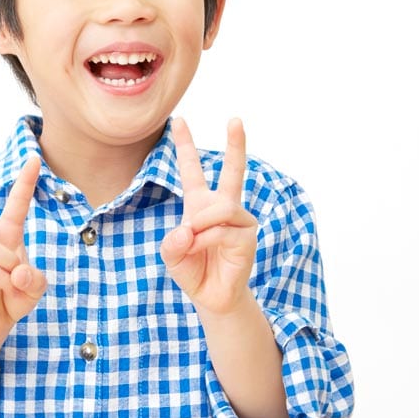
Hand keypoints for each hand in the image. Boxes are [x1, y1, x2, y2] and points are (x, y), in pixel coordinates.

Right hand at [0, 155, 47, 344]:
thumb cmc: (13, 298)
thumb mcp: (35, 288)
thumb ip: (35, 278)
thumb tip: (15, 271)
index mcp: (6, 235)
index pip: (16, 204)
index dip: (26, 182)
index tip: (33, 158)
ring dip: (10, 267)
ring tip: (12, 282)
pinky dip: (6, 285)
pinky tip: (3, 292)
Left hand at [161, 117, 258, 316]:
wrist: (212, 298)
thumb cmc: (194, 272)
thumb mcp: (172, 256)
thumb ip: (172, 242)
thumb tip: (188, 229)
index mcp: (200, 205)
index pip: (192, 170)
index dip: (185, 145)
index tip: (179, 120)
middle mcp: (223, 208)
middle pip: (233, 171)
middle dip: (236, 144)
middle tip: (235, 119)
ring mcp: (239, 221)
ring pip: (219, 208)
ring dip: (201, 224)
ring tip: (193, 239)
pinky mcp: (247, 236)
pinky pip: (221, 229)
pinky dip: (205, 240)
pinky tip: (200, 249)